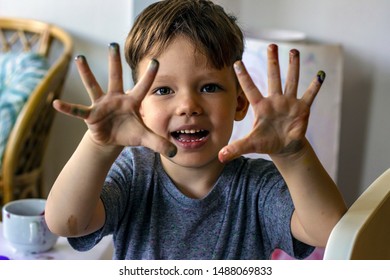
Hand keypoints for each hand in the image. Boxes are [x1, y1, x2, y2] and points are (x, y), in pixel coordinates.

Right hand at [52, 43, 176, 156]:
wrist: (113, 140)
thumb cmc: (130, 133)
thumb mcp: (145, 138)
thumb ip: (159, 143)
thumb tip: (175, 152)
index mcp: (132, 102)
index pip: (143, 87)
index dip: (149, 75)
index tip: (156, 60)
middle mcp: (116, 98)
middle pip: (115, 77)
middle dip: (114, 62)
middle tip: (113, 44)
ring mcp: (102, 105)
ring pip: (94, 86)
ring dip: (87, 73)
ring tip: (80, 58)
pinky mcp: (91, 115)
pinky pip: (78, 111)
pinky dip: (68, 108)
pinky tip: (56, 104)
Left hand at [219, 44, 324, 161]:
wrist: (284, 147)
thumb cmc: (266, 142)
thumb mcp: (250, 145)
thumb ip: (236, 148)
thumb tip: (220, 157)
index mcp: (260, 106)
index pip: (250, 88)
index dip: (244, 76)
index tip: (236, 62)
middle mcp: (275, 100)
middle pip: (273, 77)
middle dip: (273, 61)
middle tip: (271, 45)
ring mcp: (289, 102)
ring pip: (291, 80)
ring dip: (293, 66)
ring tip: (293, 51)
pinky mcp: (302, 108)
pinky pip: (310, 95)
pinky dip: (315, 86)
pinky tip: (320, 74)